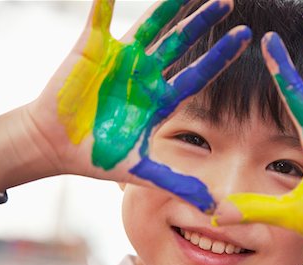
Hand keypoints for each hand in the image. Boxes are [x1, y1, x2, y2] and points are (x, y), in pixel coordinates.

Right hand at [0, 0, 250, 211]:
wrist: (57, 145)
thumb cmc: (96, 156)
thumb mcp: (140, 172)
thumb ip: (176, 182)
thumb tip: (213, 206)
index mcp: (160, 100)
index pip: (198, 73)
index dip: (221, 56)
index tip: (245, 37)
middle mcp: (146, 75)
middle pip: (181, 43)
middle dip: (203, 21)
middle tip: (228, 1)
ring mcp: (121, 60)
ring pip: (151, 26)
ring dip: (170, 6)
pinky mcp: (93, 49)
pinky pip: (99, 20)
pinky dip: (104, 4)